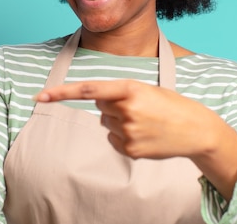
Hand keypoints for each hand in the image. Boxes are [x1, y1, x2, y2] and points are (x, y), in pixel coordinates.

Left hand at [34, 80, 236, 199]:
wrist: (196, 130)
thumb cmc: (169, 105)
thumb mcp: (145, 89)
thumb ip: (119, 94)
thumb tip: (97, 106)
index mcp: (129, 88)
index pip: (87, 89)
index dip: (61, 93)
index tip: (40, 96)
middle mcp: (126, 109)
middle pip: (100, 107)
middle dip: (113, 105)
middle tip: (139, 107)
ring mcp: (128, 131)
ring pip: (107, 123)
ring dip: (120, 121)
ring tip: (146, 121)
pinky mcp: (130, 149)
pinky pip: (114, 139)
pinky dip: (124, 137)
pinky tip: (144, 134)